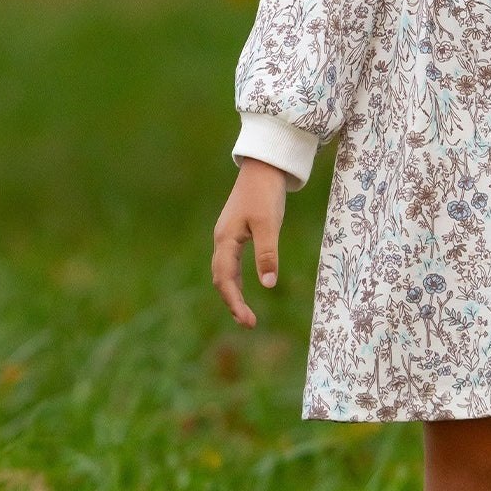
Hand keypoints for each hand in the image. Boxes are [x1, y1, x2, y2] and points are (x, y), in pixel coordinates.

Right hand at [211, 157, 287, 327]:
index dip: (234, 301)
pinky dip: (234, 279)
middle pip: (221, 278)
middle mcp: (222, 240)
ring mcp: (226, 236)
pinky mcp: (235, 232)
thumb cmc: (265, 194)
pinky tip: (242, 287)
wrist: (263, 167)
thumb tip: (268, 285)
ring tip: (244, 314)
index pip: (225, 279)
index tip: (248, 321)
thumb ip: (267, 253)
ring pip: (224, 271)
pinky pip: (230, 262)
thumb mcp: (269, 224)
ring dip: (232, 293)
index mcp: (225, 240)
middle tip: (248, 323)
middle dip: (232, 302)